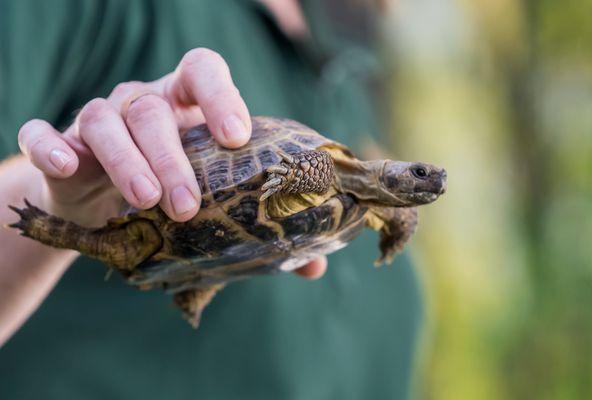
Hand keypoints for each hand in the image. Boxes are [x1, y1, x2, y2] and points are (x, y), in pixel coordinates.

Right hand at [16, 48, 326, 278]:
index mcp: (186, 105)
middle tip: (188, 205)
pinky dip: (51, 147)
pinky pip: (44, 136)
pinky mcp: (60, 146)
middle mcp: (141, 104)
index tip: (236, 137)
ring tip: (148, 202)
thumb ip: (259, 224)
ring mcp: (97, 119)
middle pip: (152, 111)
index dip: (221, 96)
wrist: (105, 207)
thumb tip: (313, 265)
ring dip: (128, 161)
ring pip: (106, 121)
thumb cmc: (172, 195)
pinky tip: (66, 167)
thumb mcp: (214, 203)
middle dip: (172, 157)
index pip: (202, 71)